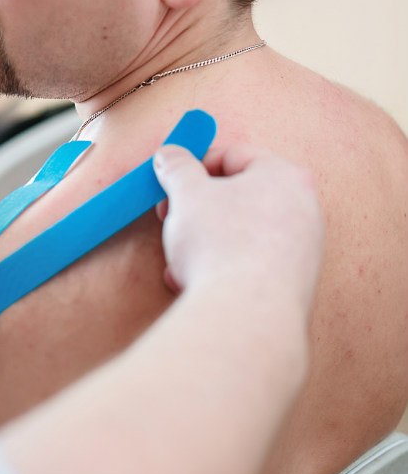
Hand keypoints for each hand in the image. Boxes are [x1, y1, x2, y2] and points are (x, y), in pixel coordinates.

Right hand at [154, 142, 323, 309]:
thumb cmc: (221, 246)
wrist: (245, 318)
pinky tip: (193, 283)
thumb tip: (170, 156)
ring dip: (202, 242)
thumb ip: (177, 168)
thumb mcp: (186, 194)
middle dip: (197, 209)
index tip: (170, 181)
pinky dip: (219, 268)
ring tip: (178, 259)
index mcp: (286, 177)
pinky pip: (248, 265)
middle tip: (170, 217)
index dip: (194, 165)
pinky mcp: (291, 286)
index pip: (233, 155)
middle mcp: (304, 211)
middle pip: (238, 196)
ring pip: (239, 234)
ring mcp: (302, 251)